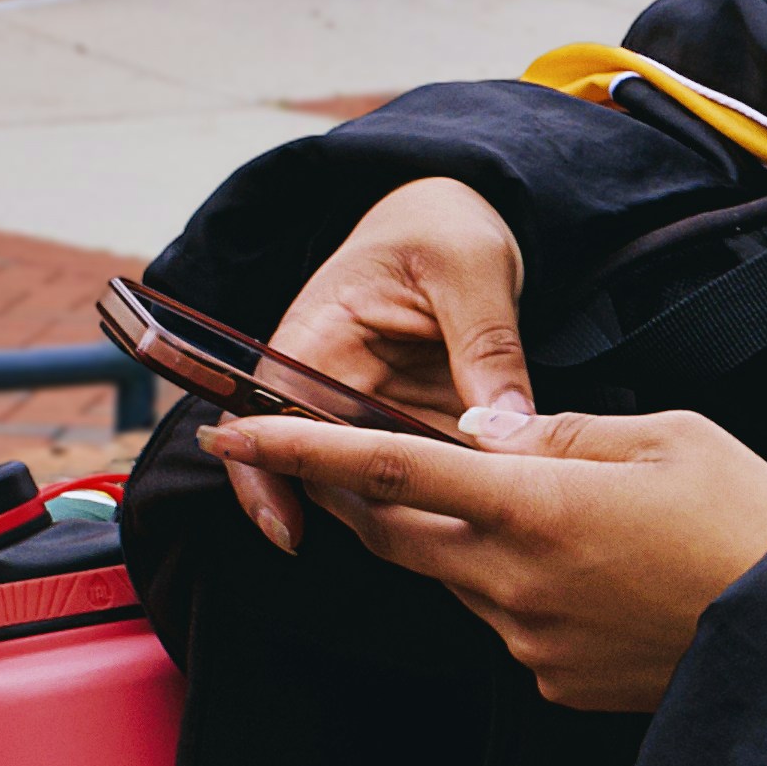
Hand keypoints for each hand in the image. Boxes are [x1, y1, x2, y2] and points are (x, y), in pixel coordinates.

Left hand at [206, 409, 766, 712]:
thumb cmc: (753, 522)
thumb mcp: (666, 436)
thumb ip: (559, 431)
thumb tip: (487, 431)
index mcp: (535, 504)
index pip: (387, 467)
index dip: (301, 447)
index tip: (235, 429)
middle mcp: (512, 580)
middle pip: (393, 529)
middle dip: (353, 491)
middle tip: (339, 454)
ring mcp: (527, 640)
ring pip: (449, 574)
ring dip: (452, 534)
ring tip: (529, 504)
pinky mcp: (552, 681)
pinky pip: (503, 620)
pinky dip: (513, 583)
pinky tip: (587, 569)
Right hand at [233, 180, 535, 549]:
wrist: (453, 220)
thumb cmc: (441, 228)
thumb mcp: (470, 268)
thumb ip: (485, 345)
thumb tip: (506, 427)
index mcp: (315, 340)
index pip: (260, 417)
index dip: (262, 474)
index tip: (289, 528)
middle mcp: (332, 388)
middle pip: (320, 470)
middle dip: (364, 515)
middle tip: (426, 545)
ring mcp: (375, 416)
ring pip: (376, 487)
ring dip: (415, 512)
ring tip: (468, 533)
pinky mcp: (417, 429)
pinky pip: (425, 477)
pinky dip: (453, 496)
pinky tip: (494, 512)